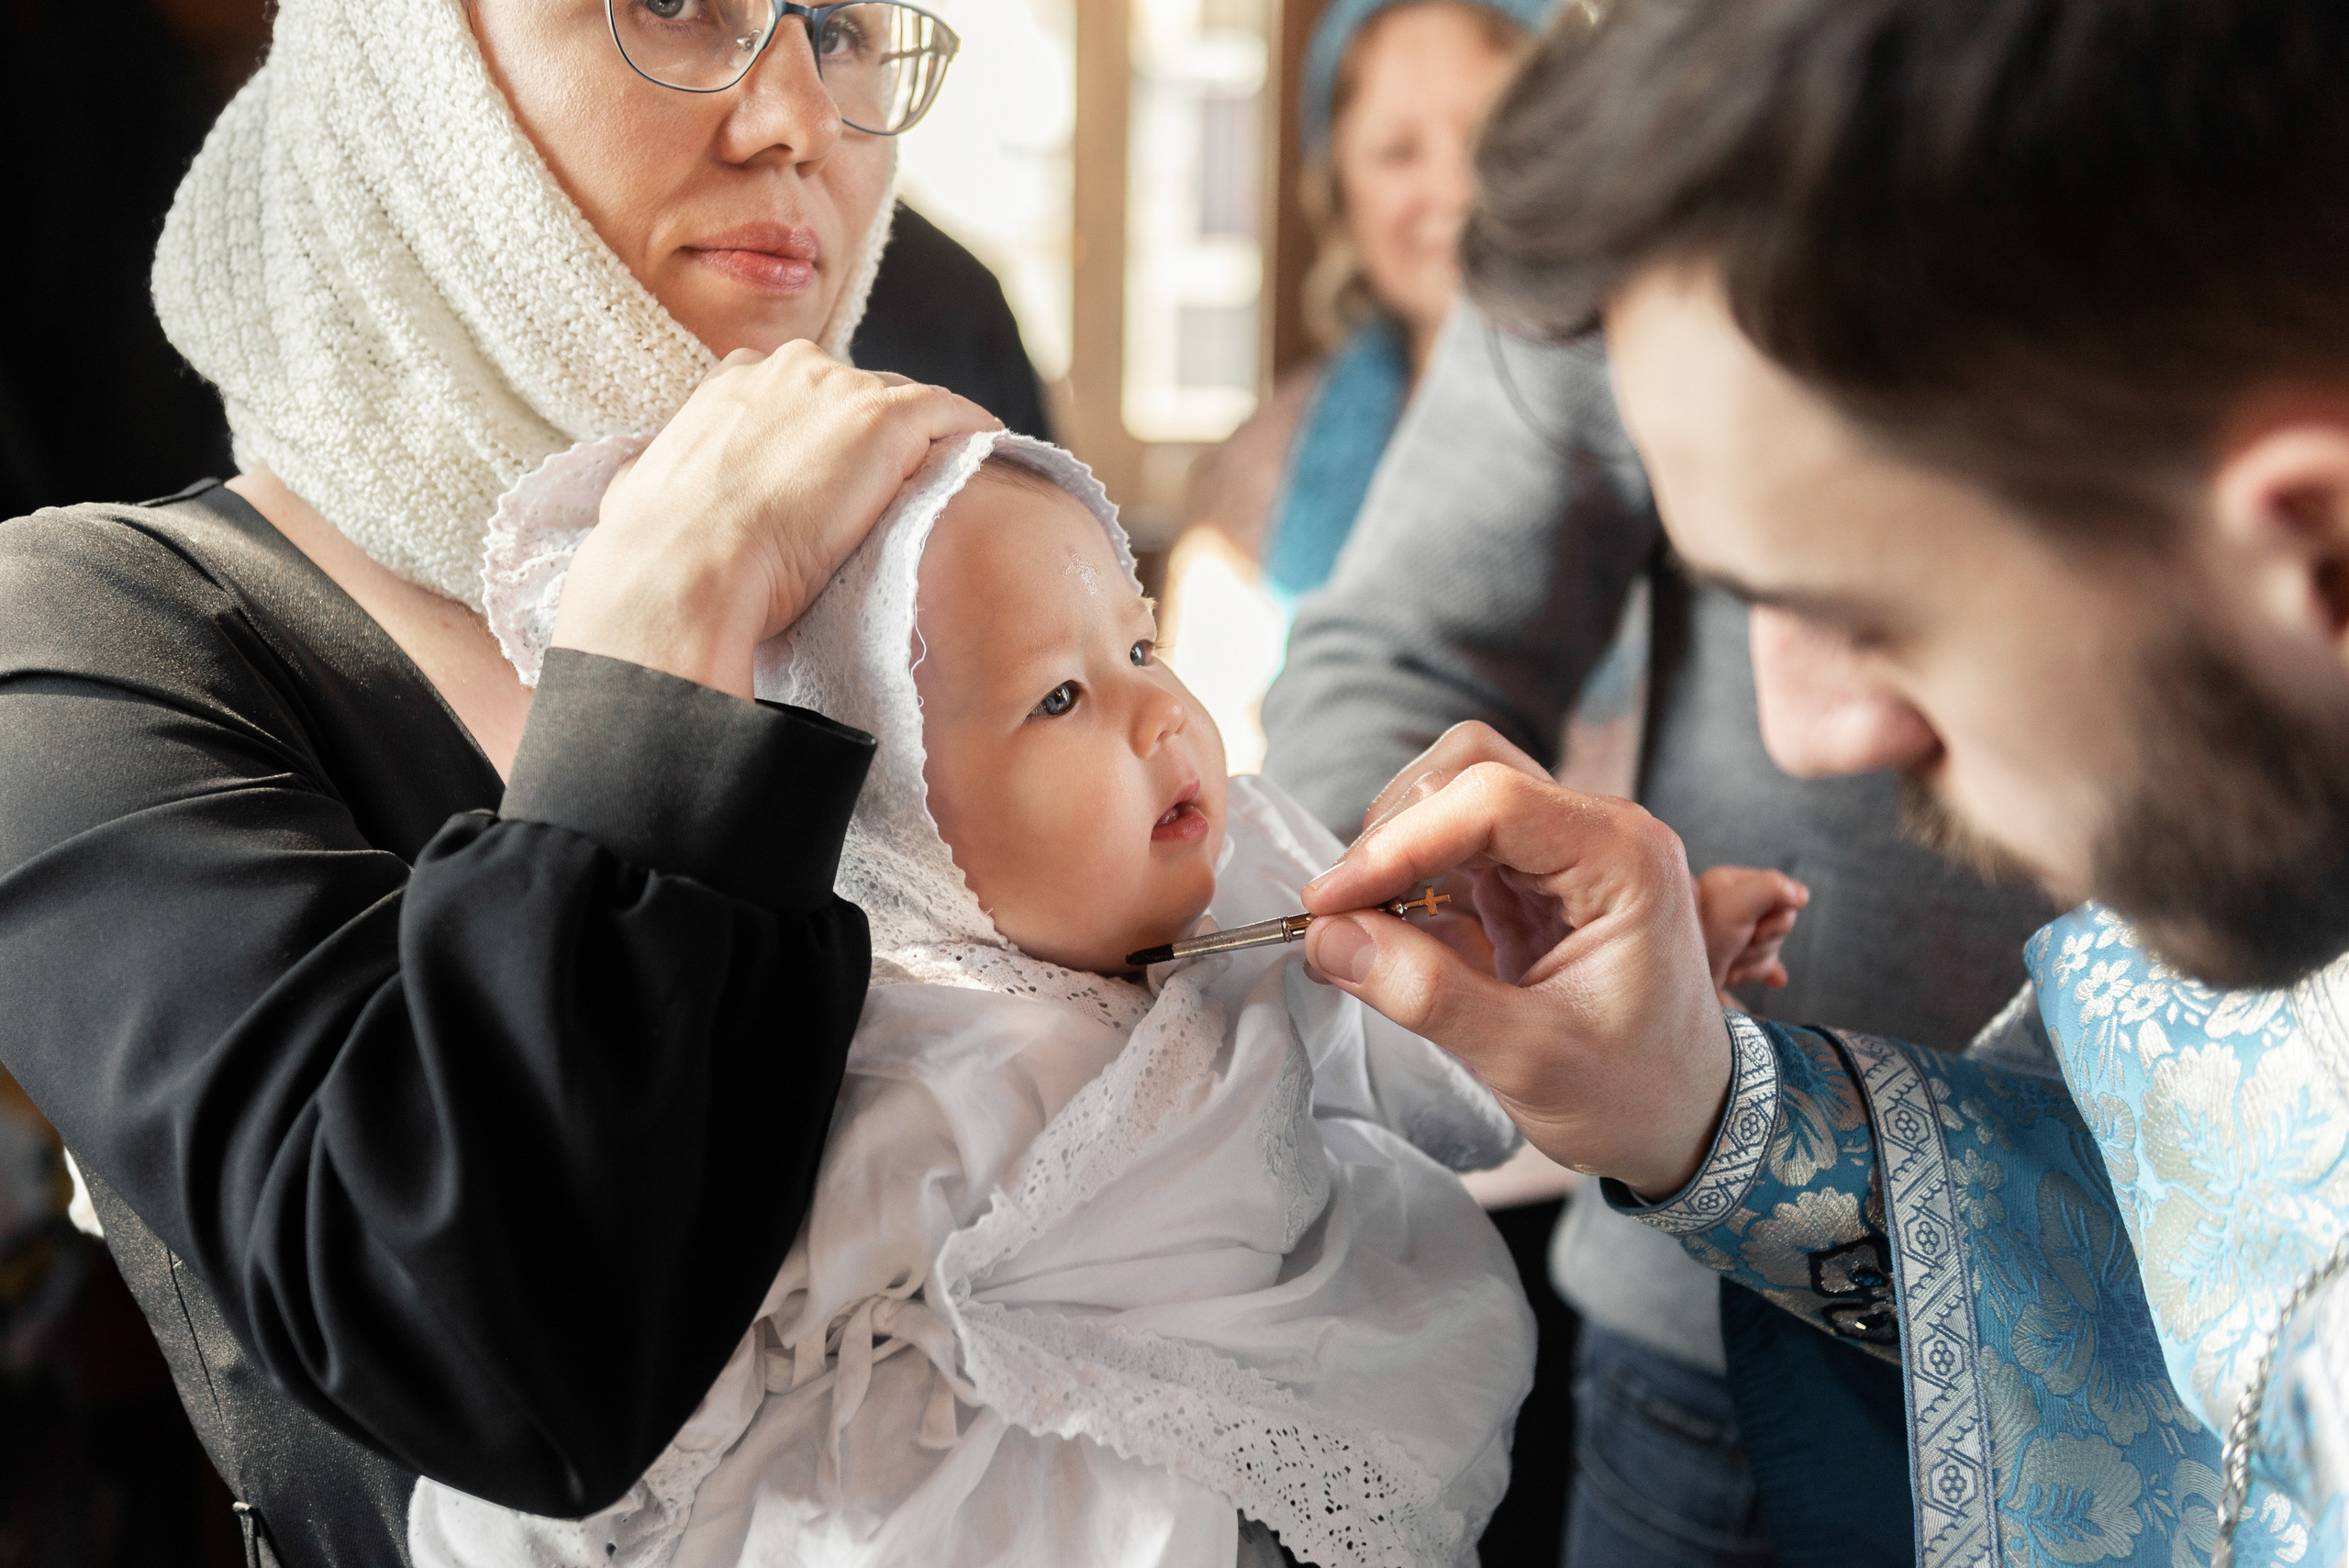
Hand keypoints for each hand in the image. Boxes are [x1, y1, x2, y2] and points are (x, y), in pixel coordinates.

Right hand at [552, 344, 997, 695]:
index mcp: (732, 384)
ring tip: (950, 467)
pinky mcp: (887, 421)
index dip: (825, 426)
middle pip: (856, 390)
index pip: (799, 389)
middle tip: (898, 478)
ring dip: (926, 432)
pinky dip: (971, 425)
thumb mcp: (641, 493)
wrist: (688, 567)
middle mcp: (788, 371)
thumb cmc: (659, 550)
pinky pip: (949, 411)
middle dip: (876, 428)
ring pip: (904, 400)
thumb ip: (648, 476)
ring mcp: (840, 391)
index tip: (840, 461)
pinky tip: (990, 446)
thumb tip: (630, 483)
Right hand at [1301, 722, 1732, 1197]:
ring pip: (1457, 795)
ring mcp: (1568, 850)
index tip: (1330, 902)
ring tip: (1361, 924)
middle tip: (1342, 914)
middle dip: (1395, 833)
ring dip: (1398, 848)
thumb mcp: (1529, 1058)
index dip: (1398, 841)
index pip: (1492, 799)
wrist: (1688, 1122)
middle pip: (1471, 769)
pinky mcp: (1537, 879)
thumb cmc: (1633, 1094)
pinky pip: (1458, 845)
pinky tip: (1385, 930)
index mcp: (1623, 858)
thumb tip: (1329, 938)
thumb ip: (1428, 994)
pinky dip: (1410, 876)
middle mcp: (1600, 832)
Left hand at [1694, 865, 1808, 1005]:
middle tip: (1736, 945)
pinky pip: (1762, 967)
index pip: (1783, 895)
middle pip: (1781, 924)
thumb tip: (1801, 894)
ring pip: (1771, 949)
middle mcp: (1732, 906)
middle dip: (1762, 941)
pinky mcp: (1729, 960)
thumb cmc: (1702, 938)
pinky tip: (1774, 980)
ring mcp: (1732, 935)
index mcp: (1731, 883)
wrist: (1671, 982)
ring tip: (1728, 963)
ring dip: (1753, 962)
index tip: (1750, 925)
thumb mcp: (1736, 904)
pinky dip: (1762, 972)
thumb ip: (1771, 888)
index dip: (1773, 916)